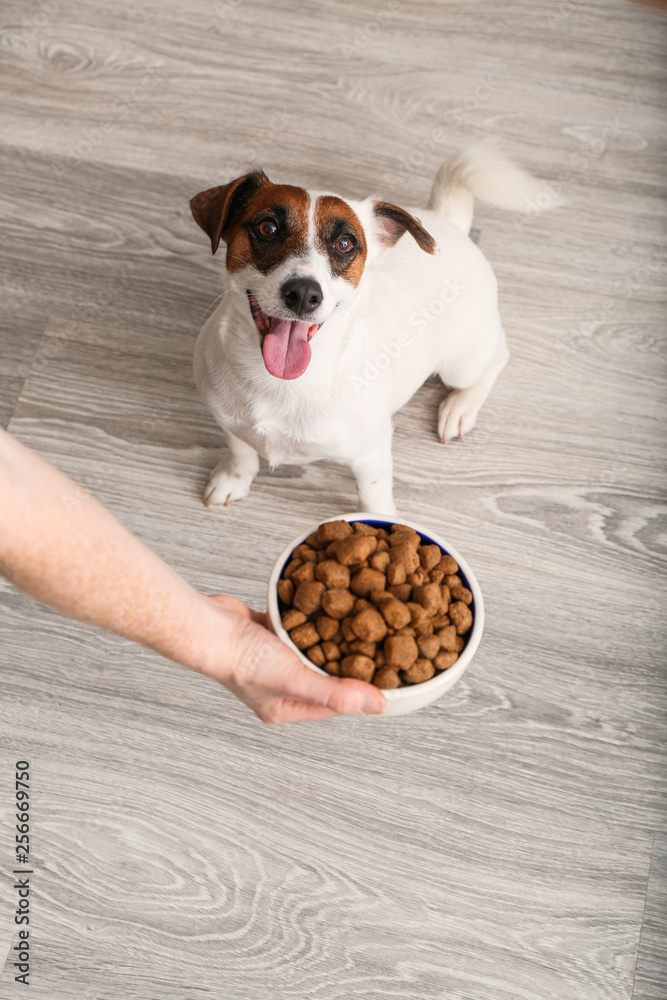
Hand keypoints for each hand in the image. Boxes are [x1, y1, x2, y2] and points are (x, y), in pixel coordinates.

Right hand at [201, 595, 386, 723]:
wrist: (209, 627)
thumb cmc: (243, 660)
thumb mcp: (296, 680)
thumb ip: (336, 693)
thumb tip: (377, 706)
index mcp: (285, 707)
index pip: (334, 703)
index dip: (358, 689)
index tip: (382, 672)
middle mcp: (280, 685)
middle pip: (324, 674)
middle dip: (346, 659)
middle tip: (374, 643)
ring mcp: (273, 659)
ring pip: (312, 648)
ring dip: (329, 636)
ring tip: (355, 623)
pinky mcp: (268, 633)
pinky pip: (298, 627)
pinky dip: (310, 618)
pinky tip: (324, 607)